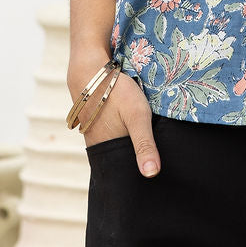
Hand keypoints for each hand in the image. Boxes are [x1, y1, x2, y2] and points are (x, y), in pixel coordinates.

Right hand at [66, 59, 160, 176]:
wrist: (90, 69)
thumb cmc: (116, 92)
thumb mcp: (137, 116)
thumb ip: (145, 144)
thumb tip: (151, 175)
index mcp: (107, 151)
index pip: (125, 172)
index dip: (137, 175)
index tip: (153, 177)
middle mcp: (98, 146)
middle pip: (121, 160)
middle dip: (134, 162)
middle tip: (154, 162)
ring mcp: (94, 133)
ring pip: (116, 146)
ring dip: (128, 146)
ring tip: (146, 147)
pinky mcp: (95, 121)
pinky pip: (111, 134)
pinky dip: (121, 134)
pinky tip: (129, 128)